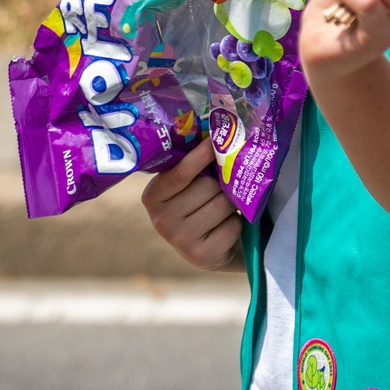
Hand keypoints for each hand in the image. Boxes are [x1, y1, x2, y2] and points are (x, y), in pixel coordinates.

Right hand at [141, 139, 243, 270]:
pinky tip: (226, 228)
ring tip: (224, 208)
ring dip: (231, 203)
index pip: (181, 171)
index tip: (217, 139)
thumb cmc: (201, 205)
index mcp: (152, 196)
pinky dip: (236, 223)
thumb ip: (194, 165)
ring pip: (223, 204)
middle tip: (221, 188)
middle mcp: (161, 220)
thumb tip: (217, 133)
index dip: (202, 154)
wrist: (212, 249)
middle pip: (208, 186)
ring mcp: (180, 241)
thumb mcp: (189, 186)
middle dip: (222, 183)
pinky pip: (232, 225)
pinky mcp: (202, 256)